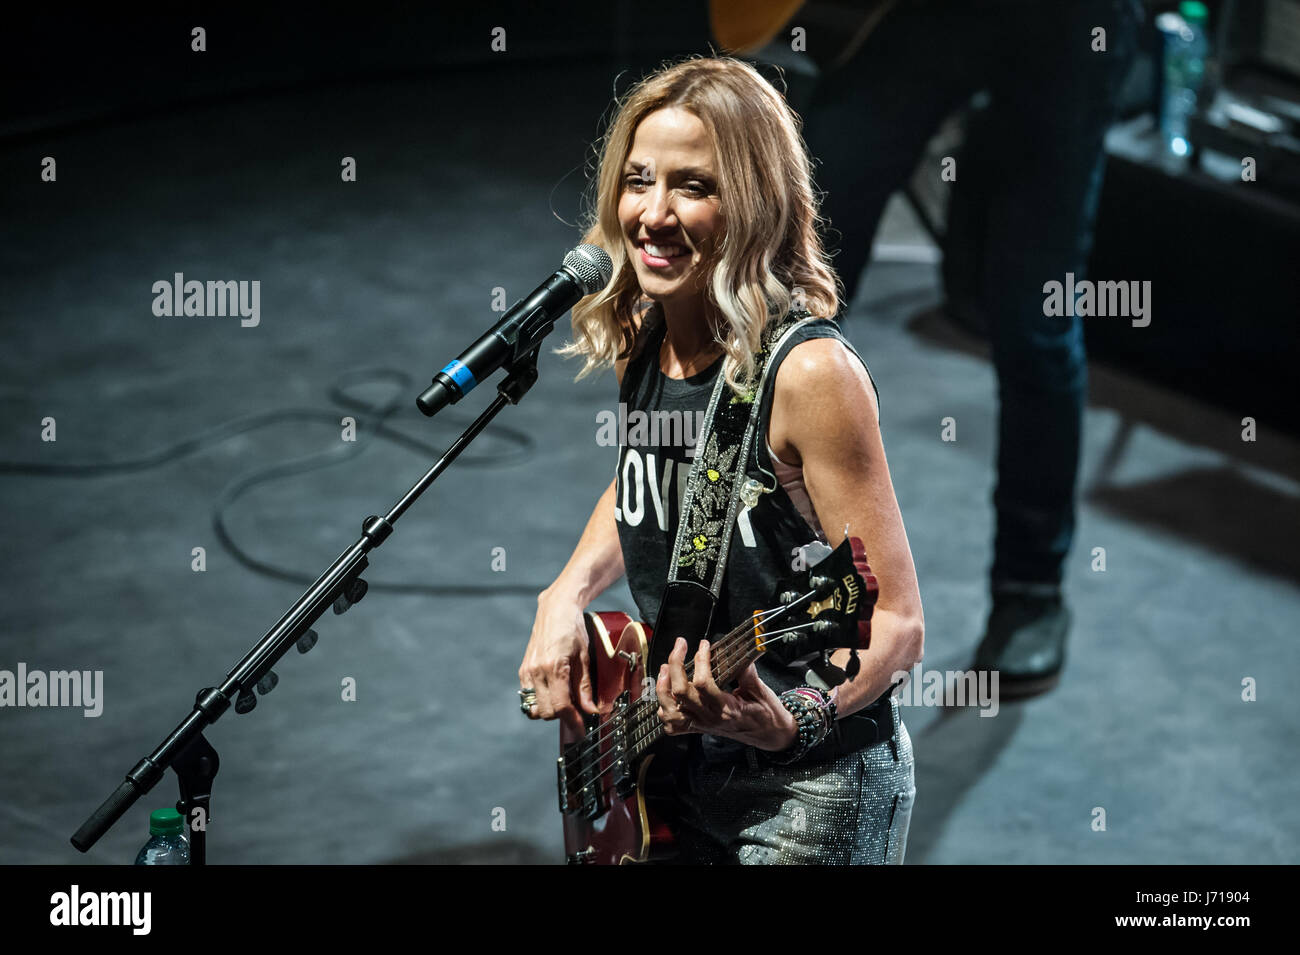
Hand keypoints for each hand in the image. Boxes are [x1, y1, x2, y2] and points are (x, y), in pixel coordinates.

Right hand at [518, 590, 596, 736]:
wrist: (555, 610)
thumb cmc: (572, 629)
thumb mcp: (585, 657)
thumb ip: (585, 686)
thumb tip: (591, 710)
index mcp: (554, 667)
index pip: (561, 706)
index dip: (573, 722)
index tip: (581, 730)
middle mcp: (537, 671)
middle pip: (547, 711)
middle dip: (563, 717)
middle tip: (578, 713)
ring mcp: (527, 671)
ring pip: (535, 708)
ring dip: (550, 711)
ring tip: (565, 702)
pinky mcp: (523, 670)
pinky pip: (529, 696)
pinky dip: (541, 701)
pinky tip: (553, 693)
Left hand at [656, 637, 798, 750]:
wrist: (770, 736)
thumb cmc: (767, 713)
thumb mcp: (761, 690)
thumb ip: (747, 673)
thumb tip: (736, 653)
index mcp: (727, 709)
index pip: (703, 684)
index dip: (701, 660)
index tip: (704, 645)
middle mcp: (710, 719)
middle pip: (680, 693)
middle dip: (676, 664)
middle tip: (680, 645)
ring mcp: (702, 725)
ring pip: (670, 710)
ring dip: (663, 687)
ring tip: (665, 667)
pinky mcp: (698, 729)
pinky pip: (673, 725)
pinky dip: (664, 709)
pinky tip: (667, 693)